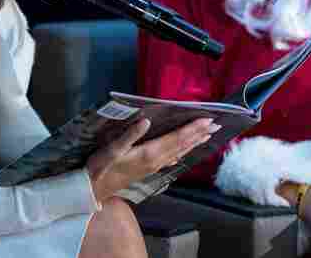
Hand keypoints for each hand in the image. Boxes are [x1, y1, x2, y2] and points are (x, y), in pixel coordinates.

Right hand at [86, 117, 218, 202]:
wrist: (93, 189)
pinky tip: (184, 152)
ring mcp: (153, 167)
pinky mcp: (148, 170)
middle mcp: (155, 160)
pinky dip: (181, 152)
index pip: (176, 138)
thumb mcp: (112, 149)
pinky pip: (171, 159)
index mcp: (149, 153)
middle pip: (182, 145)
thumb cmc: (100, 167)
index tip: (207, 120)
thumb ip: (130, 135)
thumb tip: (146, 121)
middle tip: (216, 125)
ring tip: (207, 135)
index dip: (192, 128)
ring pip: (179, 152)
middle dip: (199, 134)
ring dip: (194, 143)